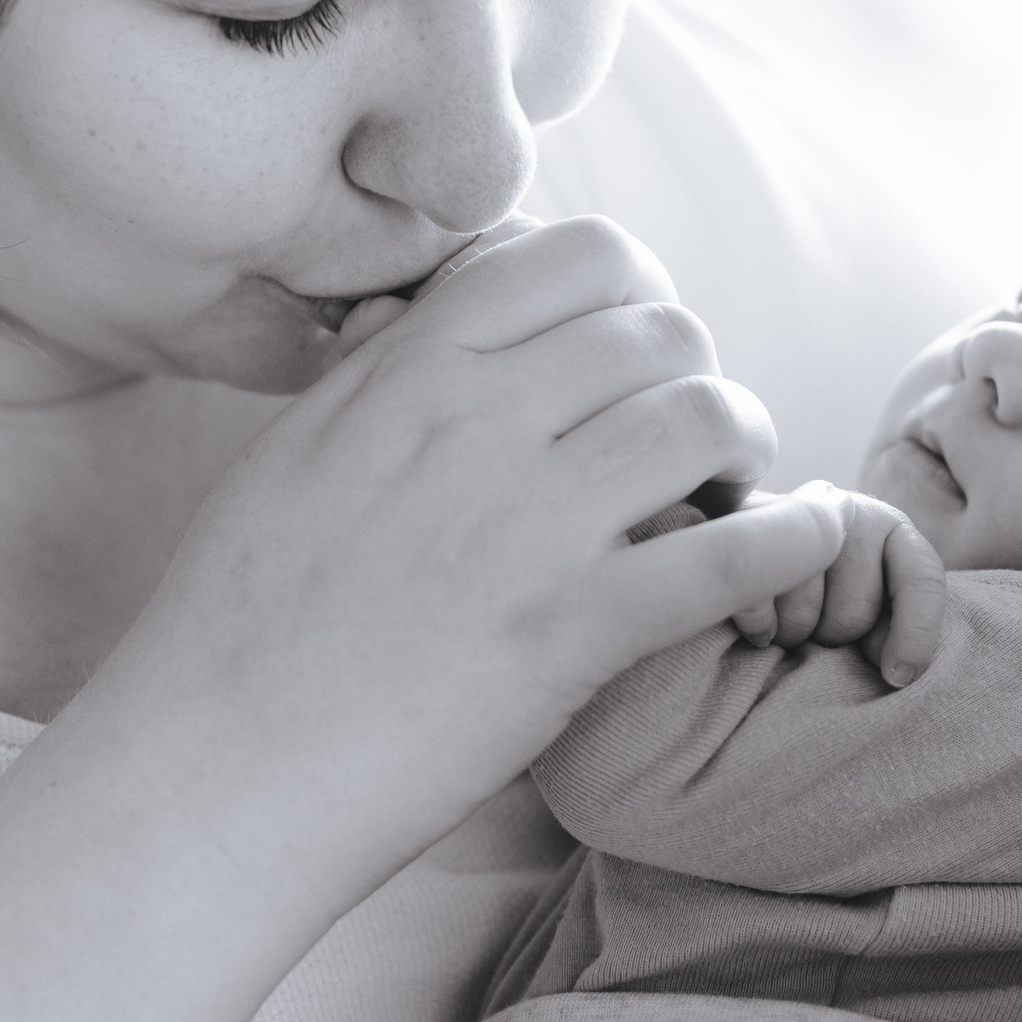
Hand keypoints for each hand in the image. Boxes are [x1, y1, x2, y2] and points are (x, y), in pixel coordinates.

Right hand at [96, 217, 859, 875]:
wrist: (213, 767)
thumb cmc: (238, 619)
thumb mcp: (296, 448)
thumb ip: (379, 371)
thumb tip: (428, 312)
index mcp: (410, 367)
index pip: (581, 254)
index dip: (637, 292)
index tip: (635, 349)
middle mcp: (477, 421)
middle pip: (663, 329)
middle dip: (697, 371)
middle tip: (688, 436)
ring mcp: (529, 524)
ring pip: (708, 416)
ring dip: (745, 446)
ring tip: (732, 490)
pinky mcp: (570, 632)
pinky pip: (730, 555)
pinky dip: (794, 539)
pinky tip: (809, 537)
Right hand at [725, 485, 946, 686]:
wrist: (759, 538)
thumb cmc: (829, 584)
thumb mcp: (874, 598)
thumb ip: (894, 624)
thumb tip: (896, 671)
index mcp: (892, 529)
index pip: (922, 581)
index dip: (916, 635)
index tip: (898, 678)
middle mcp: (848, 510)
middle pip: (855, 611)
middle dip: (835, 636)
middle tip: (821, 623)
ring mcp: (795, 513)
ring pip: (803, 615)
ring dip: (793, 634)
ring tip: (788, 618)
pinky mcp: (746, 525)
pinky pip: (757, 601)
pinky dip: (759, 625)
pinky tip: (759, 622)